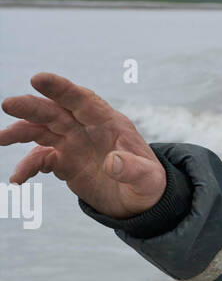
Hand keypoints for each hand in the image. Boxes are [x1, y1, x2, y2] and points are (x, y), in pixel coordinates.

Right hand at [0, 72, 166, 218]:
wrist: (139, 201)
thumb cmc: (148, 184)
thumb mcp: (147, 180)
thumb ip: (133, 170)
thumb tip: (113, 163)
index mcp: (108, 123)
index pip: (82, 100)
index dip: (61, 89)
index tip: (38, 79)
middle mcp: (86, 129)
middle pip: (55, 112)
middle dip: (32, 107)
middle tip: (8, 104)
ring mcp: (73, 144)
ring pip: (42, 131)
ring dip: (21, 132)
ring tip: (1, 139)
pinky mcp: (64, 162)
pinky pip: (41, 160)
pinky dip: (28, 167)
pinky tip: (17, 179)